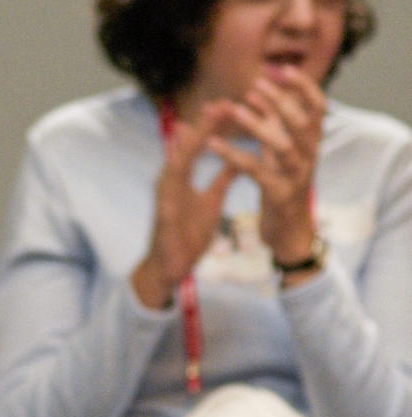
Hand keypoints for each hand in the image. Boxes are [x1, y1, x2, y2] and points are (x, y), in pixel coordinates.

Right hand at [132, 101, 240, 309]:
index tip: (227, 105)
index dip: (211, 126)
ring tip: (200, 123)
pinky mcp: (162, 211)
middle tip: (218, 102)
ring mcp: (164, 195)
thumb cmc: (188, 235)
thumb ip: (223, 178)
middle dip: (200, 126)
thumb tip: (241, 156)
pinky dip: (175, 170)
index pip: (198, 146)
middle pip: (185, 148)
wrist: (170, 267)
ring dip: (188, 142)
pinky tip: (181, 156)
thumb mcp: (212, 201)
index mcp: (183, 178)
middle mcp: (170, 181)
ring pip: (175, 162)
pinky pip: (170, 188)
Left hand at [208, 65, 323, 266]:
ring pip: (282, 145)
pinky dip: (234, 156)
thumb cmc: (281, 190)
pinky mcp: (278, 196)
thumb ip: (272, 127)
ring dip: (257, 125)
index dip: (303, 87)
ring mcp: (296, 177)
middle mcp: (308, 158)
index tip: (283, 69)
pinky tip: (213, 144)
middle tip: (255, 84)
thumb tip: (261, 94)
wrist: (288, 235)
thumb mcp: (278, 156)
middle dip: (280, 100)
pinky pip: (256, 172)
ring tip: (233, 109)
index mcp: (309, 145)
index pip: (317, 108)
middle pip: (302, 122)